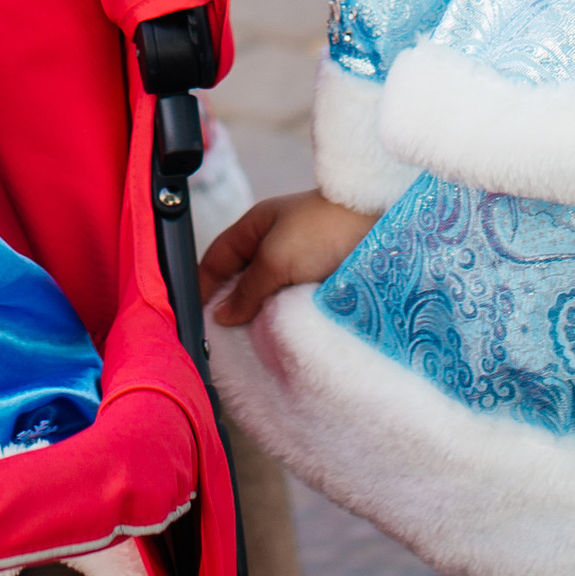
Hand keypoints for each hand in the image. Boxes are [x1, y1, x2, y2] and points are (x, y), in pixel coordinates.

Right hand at [200, 190, 378, 328]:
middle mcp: (275, 245)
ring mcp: (299, 265)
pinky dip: (281, 320)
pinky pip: (290, 305)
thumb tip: (222, 313)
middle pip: (240, 281)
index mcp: (257, 226)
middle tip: (218, 342)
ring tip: (245, 348)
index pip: (216, 259)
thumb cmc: (325, 230)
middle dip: (229, 308)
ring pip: (266, 297)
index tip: (192, 318)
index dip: (202, 286)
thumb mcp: (276, 257)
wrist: (383, 227)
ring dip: (257, 318)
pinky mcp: (319, 283)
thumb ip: (246, 287)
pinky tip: (276, 339)